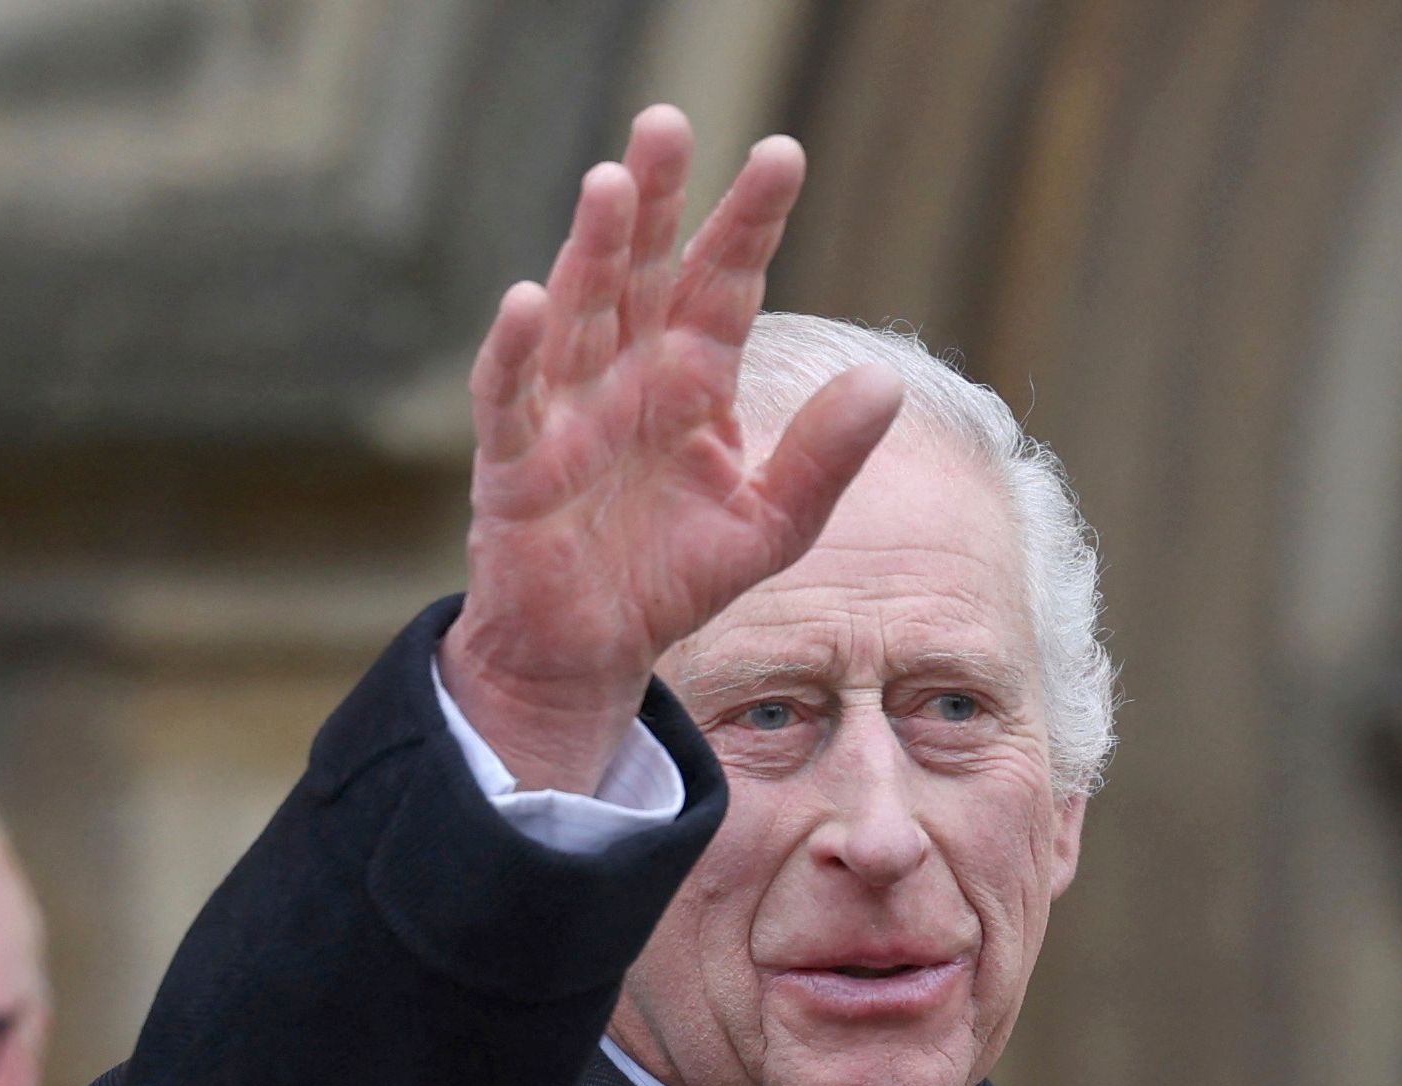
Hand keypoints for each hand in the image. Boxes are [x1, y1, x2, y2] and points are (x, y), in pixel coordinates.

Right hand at [442, 107, 902, 790]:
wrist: (594, 648)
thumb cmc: (674, 573)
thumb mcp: (772, 523)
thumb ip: (825, 457)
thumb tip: (888, 380)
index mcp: (691, 378)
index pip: (724, 282)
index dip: (749, 221)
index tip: (782, 155)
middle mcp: (626, 374)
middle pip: (641, 270)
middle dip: (656, 199)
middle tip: (667, 121)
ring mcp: (566, 410)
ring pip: (577, 310)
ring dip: (590, 250)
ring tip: (611, 183)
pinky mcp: (515, 462)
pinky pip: (512, 397)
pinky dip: (517, 352)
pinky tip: (526, 300)